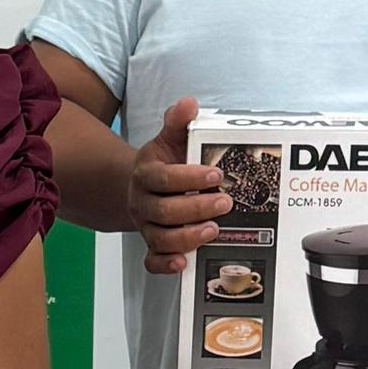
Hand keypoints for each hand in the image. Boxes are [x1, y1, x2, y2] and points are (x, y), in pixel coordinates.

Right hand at [132, 97, 225, 278]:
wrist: (142, 186)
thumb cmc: (164, 163)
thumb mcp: (169, 139)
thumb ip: (178, 122)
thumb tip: (189, 104)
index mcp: (146, 174)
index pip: (163, 177)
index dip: (188, 178)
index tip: (216, 175)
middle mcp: (143, 202)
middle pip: (163, 211)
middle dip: (195, 208)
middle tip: (225, 203)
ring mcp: (147, 226)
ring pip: (160, 237)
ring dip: (187, 237)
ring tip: (213, 231)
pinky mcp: (152, 245)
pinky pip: (151, 260)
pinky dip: (164, 264)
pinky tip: (182, 263)